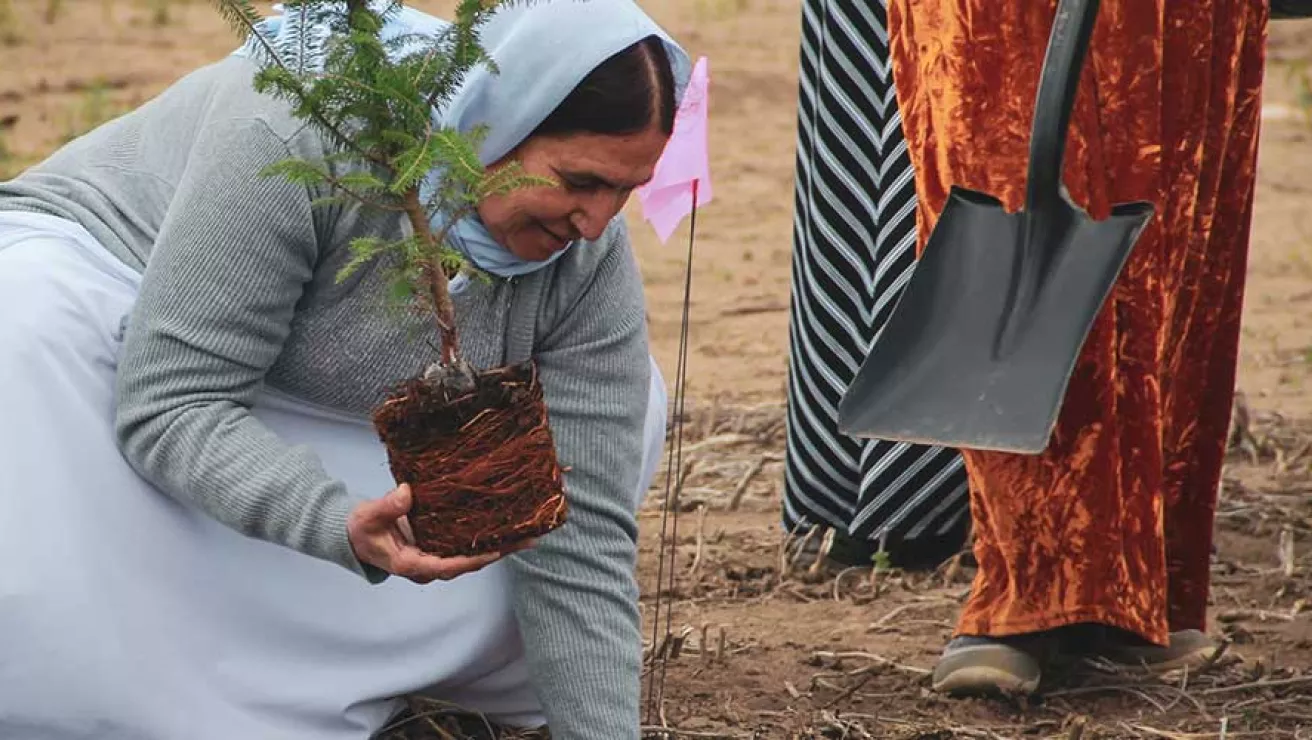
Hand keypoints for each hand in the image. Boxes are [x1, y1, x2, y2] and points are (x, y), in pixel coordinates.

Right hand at [347, 483, 533, 583]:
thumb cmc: (362, 529)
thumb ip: (386, 507)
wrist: (357, 534)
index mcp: (413, 564)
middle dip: (498, 552)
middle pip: (469, 563)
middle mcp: (430, 566)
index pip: (449, 566)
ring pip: (472, 555)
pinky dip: (487, 537)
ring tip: (528, 534)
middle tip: (527, 540)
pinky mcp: (440, 545)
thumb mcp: (368, 517)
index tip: (497, 550)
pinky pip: (467, 544)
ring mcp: (437, 557)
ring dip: (499, 546)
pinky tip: (508, 526)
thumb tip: (406, 494)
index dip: (473, 559)